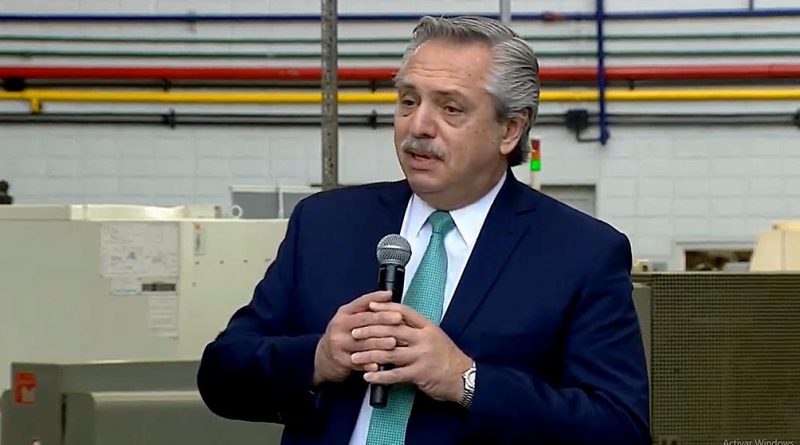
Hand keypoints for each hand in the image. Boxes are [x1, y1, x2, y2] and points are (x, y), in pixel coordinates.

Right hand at [312, 291, 402, 385]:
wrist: (324, 357)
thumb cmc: (345, 334)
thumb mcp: (351, 318)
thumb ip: (367, 308)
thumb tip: (388, 295)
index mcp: (344, 313)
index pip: (360, 303)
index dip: (376, 298)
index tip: (390, 296)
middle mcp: (339, 326)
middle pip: (363, 321)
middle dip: (382, 319)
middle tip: (399, 318)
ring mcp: (339, 344)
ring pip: (362, 343)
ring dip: (379, 343)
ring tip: (394, 342)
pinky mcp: (341, 361)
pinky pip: (358, 363)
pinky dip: (369, 363)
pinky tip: (380, 365)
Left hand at [350, 301, 472, 402]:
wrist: (463, 377)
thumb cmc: (446, 356)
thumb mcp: (434, 336)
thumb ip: (416, 329)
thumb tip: (393, 321)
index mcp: (427, 326)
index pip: (404, 312)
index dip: (385, 308)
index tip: (369, 306)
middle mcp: (424, 338)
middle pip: (392, 330)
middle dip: (370, 331)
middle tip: (354, 332)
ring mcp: (421, 356)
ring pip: (390, 353)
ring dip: (369, 355)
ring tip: (355, 356)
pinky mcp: (419, 374)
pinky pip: (395, 375)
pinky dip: (379, 376)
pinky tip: (367, 377)